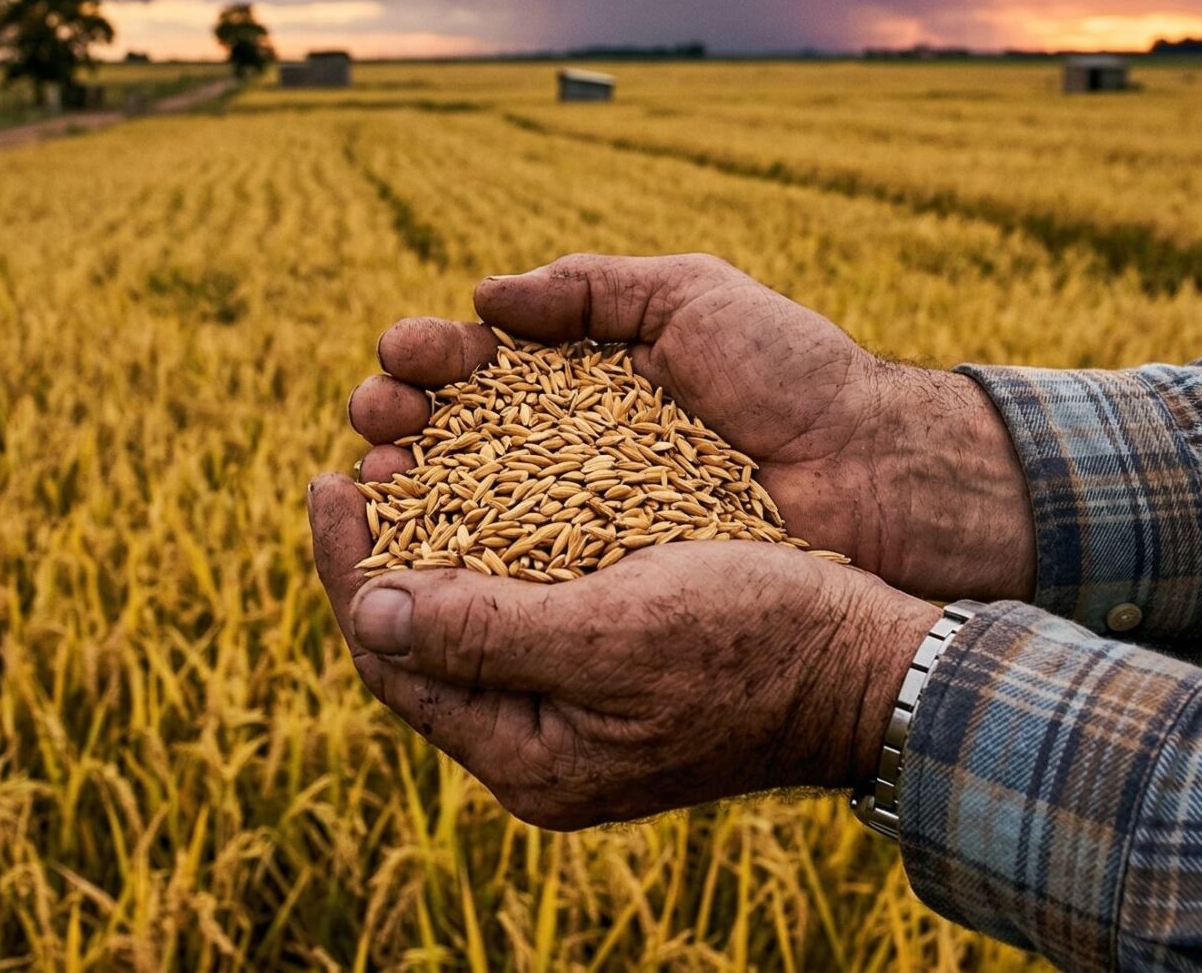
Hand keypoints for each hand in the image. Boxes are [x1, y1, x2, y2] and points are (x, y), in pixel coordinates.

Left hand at [307, 473, 940, 826]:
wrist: (871, 655)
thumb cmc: (753, 641)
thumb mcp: (612, 634)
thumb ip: (484, 633)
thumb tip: (366, 609)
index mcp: (527, 757)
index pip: (394, 659)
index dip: (347, 567)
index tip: (330, 479)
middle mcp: (541, 736)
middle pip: (422, 634)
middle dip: (386, 538)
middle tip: (366, 446)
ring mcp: (579, 696)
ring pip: (472, 603)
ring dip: (438, 522)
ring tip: (416, 443)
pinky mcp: (616, 652)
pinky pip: (529, 589)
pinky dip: (500, 527)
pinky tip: (493, 466)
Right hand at [347, 253, 1034, 601]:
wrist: (873, 471)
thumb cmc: (793, 372)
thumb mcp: (691, 297)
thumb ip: (588, 289)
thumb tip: (482, 298)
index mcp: (586, 377)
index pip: (479, 364)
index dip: (429, 359)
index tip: (407, 356)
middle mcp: (572, 450)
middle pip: (453, 435)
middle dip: (399, 418)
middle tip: (380, 417)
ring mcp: (585, 521)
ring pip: (470, 506)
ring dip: (410, 488)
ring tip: (379, 473)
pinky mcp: (607, 585)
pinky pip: (520, 577)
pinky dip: (462, 564)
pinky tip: (420, 552)